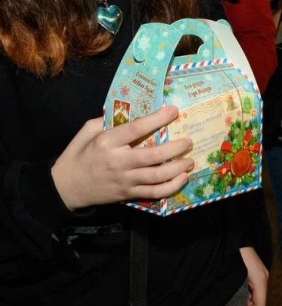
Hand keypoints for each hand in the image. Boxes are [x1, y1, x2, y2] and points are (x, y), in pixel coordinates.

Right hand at [51, 107, 192, 210]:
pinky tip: (182, 178)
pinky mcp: (129, 194)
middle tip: (188, 141)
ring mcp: (125, 180)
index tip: (174, 110)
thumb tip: (129, 110)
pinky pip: (155, 193)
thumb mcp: (87, 132)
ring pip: (158, 176)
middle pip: (154, 156)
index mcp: (107, 143)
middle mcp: (118, 162)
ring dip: (178, 168)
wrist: (67, 187)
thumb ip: (106, 121)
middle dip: (176, 148)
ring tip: (189, 160)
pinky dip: (172, 186)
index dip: (158, 119)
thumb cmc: (79, 155)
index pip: (136, 129)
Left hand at [239, 246, 268, 305]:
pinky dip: (247, 292)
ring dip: (247, 299)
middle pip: (260, 299)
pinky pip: (254, 286)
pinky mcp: (257, 270)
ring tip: (235, 302)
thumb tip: (241, 305)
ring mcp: (261, 273)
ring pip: (257, 293)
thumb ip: (241, 292)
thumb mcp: (238, 277)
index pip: (260, 303)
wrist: (236, 240)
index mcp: (260, 280)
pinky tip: (238, 292)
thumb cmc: (236, 257)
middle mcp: (263, 277)